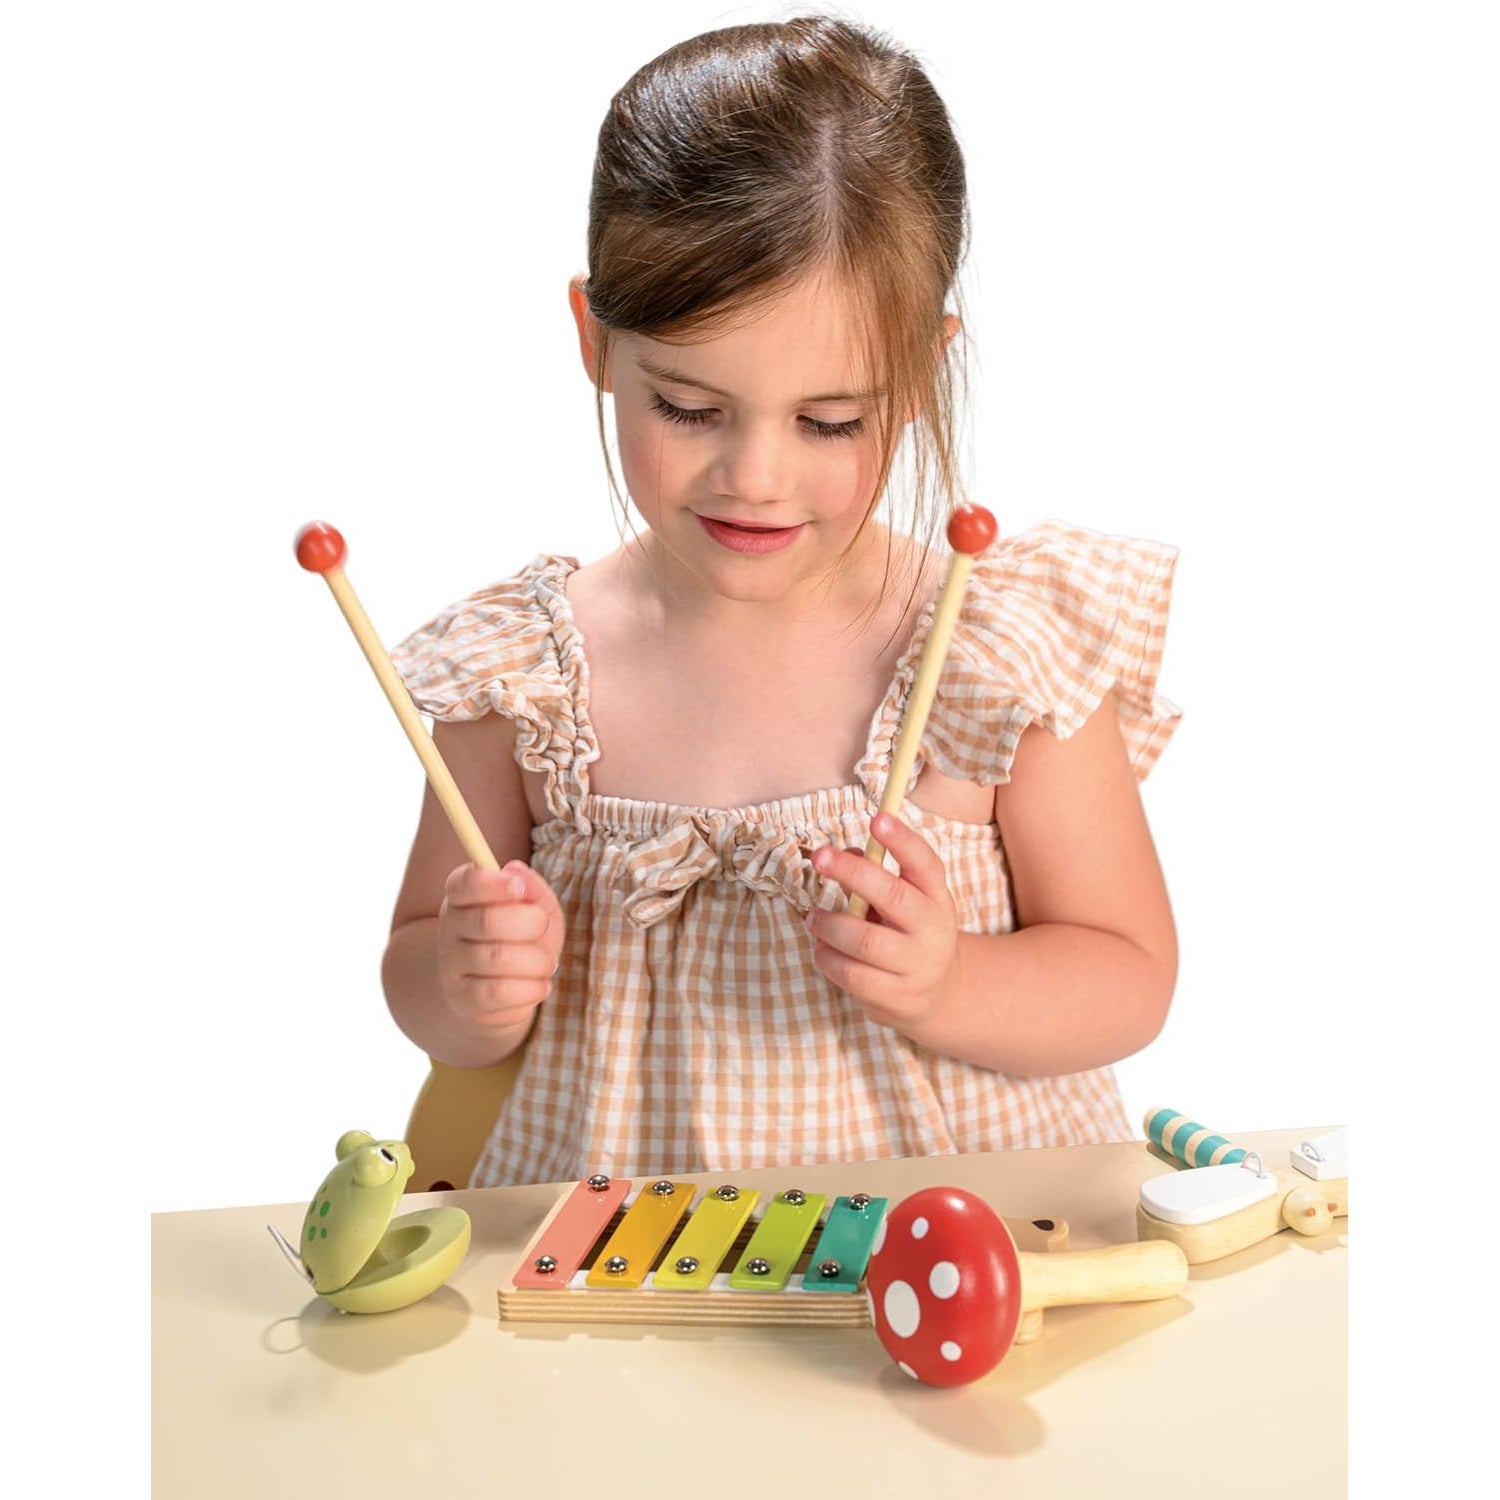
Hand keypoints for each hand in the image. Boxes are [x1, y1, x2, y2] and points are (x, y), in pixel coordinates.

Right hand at [436, 859, 565, 1036]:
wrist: (500, 987)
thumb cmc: (521, 936)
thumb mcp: (533, 906)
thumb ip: (530, 886)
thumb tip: (516, 872)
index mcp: (461, 897)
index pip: (464, 883)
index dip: (492, 883)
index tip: (519, 887)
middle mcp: (449, 929)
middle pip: (486, 921)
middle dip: (530, 922)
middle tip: (542, 927)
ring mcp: (452, 967)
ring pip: (497, 959)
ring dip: (537, 960)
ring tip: (546, 962)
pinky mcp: (463, 1000)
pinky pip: (499, 993)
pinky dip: (531, 988)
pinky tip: (540, 984)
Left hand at [804, 811, 961, 1030]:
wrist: (938, 994)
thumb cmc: (908, 933)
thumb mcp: (903, 901)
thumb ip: (873, 876)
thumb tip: (840, 853)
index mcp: (936, 897)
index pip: (925, 863)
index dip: (903, 840)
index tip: (877, 818)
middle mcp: (932, 929)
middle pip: (893, 896)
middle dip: (853, 872)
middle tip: (819, 857)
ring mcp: (917, 965)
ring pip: (866, 941)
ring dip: (831, 925)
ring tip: (813, 918)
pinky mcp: (897, 997)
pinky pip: (853, 975)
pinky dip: (828, 959)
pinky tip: (821, 949)